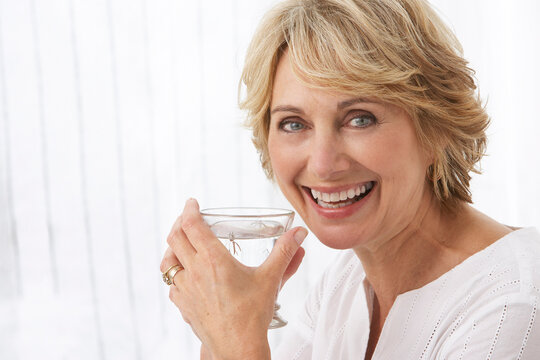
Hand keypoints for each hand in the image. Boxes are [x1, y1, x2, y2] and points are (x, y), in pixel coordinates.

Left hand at [160, 199, 306, 359]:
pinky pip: (172, 284)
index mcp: (213, 259)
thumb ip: (285, 253)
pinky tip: (186, 276)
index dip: (189, 210)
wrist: (238, 347)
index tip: (191, 203)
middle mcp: (194, 271)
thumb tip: (299, 234)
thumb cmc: (252, 315)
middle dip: (178, 224)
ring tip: (181, 244)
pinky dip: (175, 274)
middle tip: (187, 219)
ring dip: (172, 248)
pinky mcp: (183, 305)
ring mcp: (185, 289)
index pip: (191, 225)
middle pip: (174, 238)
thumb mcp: (271, 279)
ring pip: (167, 261)